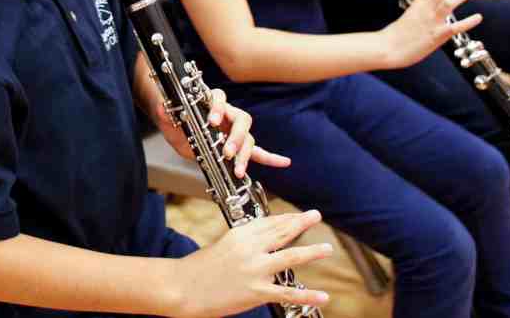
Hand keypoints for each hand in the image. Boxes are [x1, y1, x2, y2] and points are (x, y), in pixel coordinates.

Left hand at [152, 87, 289, 178]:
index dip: (218, 107)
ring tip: (239, 169)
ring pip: (249, 137)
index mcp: (211, 104)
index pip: (219, 98)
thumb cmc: (175, 120)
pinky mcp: (238, 145)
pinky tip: (284, 163)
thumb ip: (165, 114)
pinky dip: (270, 157)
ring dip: (245, 153)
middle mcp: (227, 114)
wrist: (177, 125)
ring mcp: (234, 130)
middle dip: (237, 137)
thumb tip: (162, 109)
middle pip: (242, 119)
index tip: (213, 121)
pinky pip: (258, 150)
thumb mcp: (168, 120)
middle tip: (227, 152)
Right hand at [172, 210, 331, 316]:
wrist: (182, 287)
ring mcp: (254, 270)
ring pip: (290, 257)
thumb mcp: (222, 246)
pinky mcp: (255, 292)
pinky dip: (308, 295)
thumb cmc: (199, 268)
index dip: (287, 218)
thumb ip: (244, 244)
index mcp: (239, 234)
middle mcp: (249, 248)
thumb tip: (264, 243)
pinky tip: (324, 296)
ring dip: (311, 252)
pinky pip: (287, 293)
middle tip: (316, 215)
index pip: (269, 222)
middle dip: (302, 223)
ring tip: (327, 248)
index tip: (299, 214)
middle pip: (282, 233)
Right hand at [381, 0, 482, 68]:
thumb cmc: (396, 34)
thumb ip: (420, 9)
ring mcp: (432, 22)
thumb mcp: (408, 16)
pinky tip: (478, 17)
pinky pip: (455, 27)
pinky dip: (468, 22)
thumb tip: (426, 5)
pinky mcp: (437, 36)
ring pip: (449, 2)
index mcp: (417, 3)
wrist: (388, 48)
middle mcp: (426, 9)